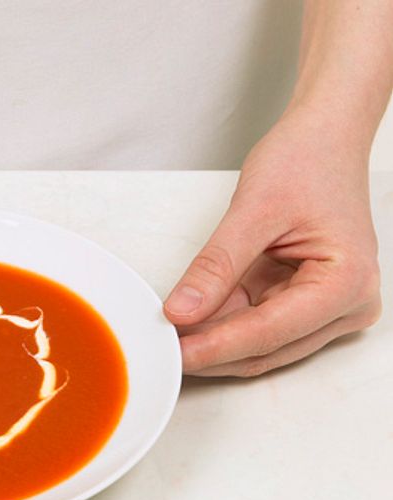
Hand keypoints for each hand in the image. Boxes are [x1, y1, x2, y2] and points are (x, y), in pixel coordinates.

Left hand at [164, 108, 381, 376]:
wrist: (324, 138)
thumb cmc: (306, 160)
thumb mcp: (253, 210)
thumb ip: (216, 266)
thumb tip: (182, 311)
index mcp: (346, 283)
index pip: (270, 332)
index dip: (217, 346)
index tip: (176, 353)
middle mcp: (347, 304)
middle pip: (267, 348)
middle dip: (212, 350)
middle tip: (161, 348)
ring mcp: (329, 308)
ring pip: (261, 345)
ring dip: (215, 341)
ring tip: (170, 335)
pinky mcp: (306, 302)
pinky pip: (259, 324)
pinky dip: (224, 324)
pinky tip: (192, 321)